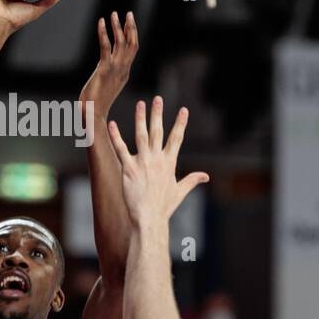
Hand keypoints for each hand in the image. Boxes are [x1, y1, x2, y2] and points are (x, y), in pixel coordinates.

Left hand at [80, 12, 138, 115]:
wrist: (93, 114)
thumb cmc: (96, 103)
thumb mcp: (107, 85)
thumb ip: (110, 75)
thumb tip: (106, 68)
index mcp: (125, 73)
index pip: (133, 49)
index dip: (132, 34)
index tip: (129, 22)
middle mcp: (123, 69)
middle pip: (132, 44)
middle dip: (131, 27)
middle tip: (128, 13)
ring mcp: (115, 69)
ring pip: (121, 43)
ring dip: (117, 27)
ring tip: (113, 14)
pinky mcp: (104, 69)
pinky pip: (106, 47)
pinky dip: (103, 33)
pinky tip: (100, 23)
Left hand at [108, 96, 208, 225]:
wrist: (149, 219)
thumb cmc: (163, 207)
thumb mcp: (180, 192)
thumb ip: (192, 180)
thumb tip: (205, 176)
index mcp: (169, 163)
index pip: (177, 138)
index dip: (180, 123)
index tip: (184, 110)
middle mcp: (157, 159)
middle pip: (158, 131)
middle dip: (158, 114)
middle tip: (158, 99)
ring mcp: (143, 163)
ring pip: (141, 135)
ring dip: (140, 118)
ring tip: (140, 104)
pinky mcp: (129, 169)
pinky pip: (121, 149)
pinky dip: (116, 136)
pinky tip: (112, 124)